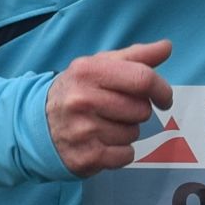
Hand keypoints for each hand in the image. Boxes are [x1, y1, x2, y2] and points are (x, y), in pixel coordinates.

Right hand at [47, 39, 174, 174]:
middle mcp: (83, 100)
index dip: (161, 90)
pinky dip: (120, 152)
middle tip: (116, 110)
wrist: (38, 123)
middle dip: (137, 111)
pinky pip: (126, 156)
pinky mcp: (86, 157)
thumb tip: (166, 47)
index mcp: (89, 71)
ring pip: (133, 134)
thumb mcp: (99, 66)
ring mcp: (83, 130)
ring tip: (104, 125)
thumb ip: (135, 56)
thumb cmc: (77, 91)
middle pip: (141, 110)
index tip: (163, 98)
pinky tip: (102, 142)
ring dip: (126, 132)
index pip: (142, 79)